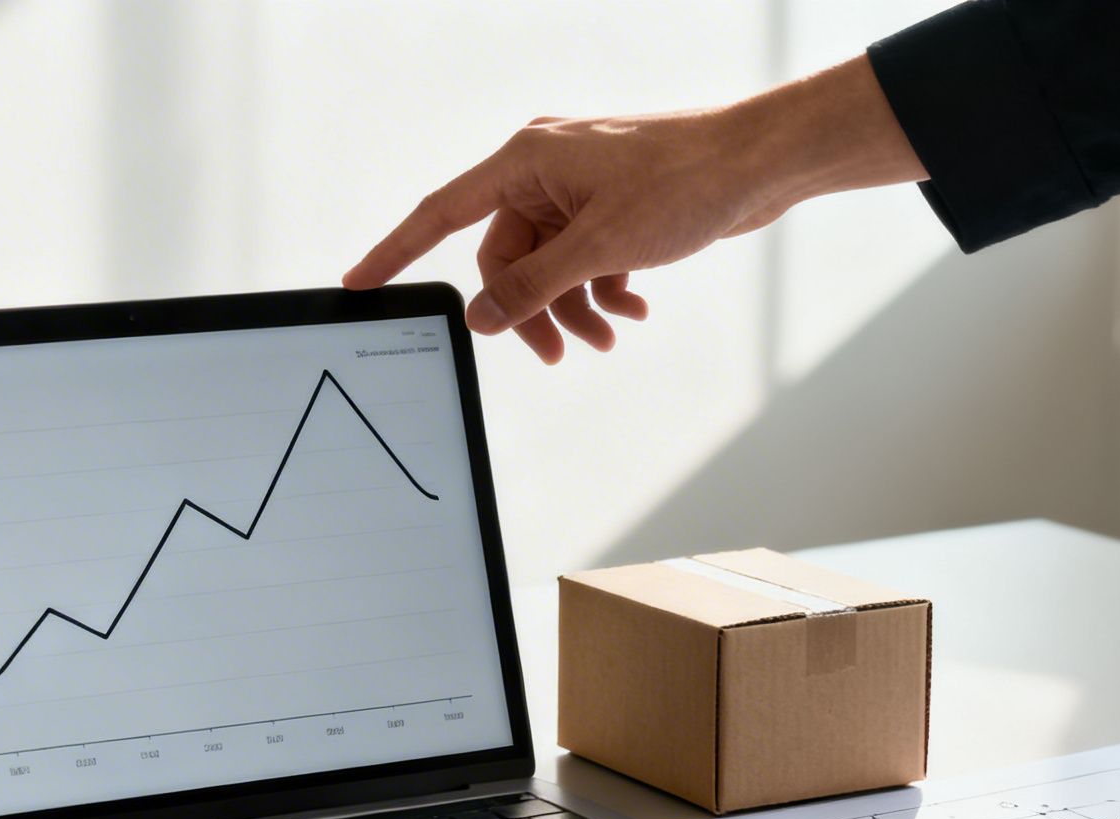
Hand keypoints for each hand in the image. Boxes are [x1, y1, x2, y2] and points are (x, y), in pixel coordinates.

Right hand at [342, 56, 924, 363]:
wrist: (759, 164)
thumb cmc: (685, 181)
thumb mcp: (601, 246)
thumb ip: (535, 287)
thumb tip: (484, 321)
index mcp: (526, 162)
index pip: (441, 213)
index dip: (396, 251)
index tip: (360, 284)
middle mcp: (544, 172)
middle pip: (505, 258)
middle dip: (532, 310)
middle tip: (557, 355)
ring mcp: (578, 191)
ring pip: (548, 267)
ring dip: (573, 309)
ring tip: (607, 338)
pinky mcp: (610, 209)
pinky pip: (582, 262)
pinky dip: (602, 292)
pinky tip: (633, 311)